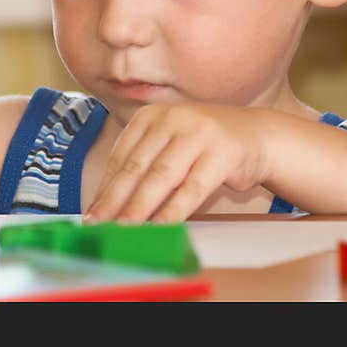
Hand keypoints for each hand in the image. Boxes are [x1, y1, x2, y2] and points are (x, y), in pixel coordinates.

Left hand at [85, 103, 267, 222]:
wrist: (255, 135)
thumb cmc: (203, 146)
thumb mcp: (169, 144)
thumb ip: (143, 165)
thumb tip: (109, 203)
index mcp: (151, 115)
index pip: (121, 155)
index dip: (105, 187)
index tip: (92, 213)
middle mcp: (171, 119)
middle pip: (136, 166)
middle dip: (114, 201)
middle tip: (98, 225)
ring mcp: (197, 134)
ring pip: (161, 177)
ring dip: (139, 208)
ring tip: (124, 230)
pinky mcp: (220, 153)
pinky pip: (191, 188)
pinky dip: (173, 211)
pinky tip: (160, 228)